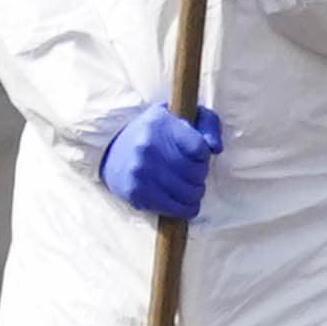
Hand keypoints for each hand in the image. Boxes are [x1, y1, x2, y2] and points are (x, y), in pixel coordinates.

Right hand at [93, 98, 224, 219]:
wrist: (111, 150)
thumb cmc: (155, 132)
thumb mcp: (181, 116)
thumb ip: (208, 124)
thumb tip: (215, 148)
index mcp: (161, 123)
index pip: (200, 148)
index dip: (204, 156)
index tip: (197, 155)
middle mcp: (148, 147)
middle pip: (197, 173)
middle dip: (200, 175)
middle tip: (192, 172)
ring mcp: (140, 172)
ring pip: (189, 194)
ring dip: (195, 193)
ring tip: (189, 187)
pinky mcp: (136, 193)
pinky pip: (175, 209)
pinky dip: (185, 208)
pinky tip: (182, 200)